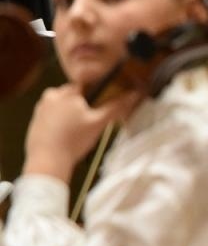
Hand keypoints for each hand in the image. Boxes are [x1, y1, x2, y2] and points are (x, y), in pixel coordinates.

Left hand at [22, 85, 138, 181]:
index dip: (94, 95)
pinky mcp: (34, 121)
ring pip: (62, 105)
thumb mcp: (99, 123)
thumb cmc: (74, 141)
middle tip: (89, 122)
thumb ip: (116, 107)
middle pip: (72, 94)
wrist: (48, 160)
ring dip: (70, 113)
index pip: (84, 84)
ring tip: (77, 130)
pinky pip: (51, 116)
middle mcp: (50, 97)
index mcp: (66, 93)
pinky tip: (66, 135)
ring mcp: (40, 109)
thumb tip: (135, 95)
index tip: (98, 106)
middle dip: (81, 104)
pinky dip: (59, 122)